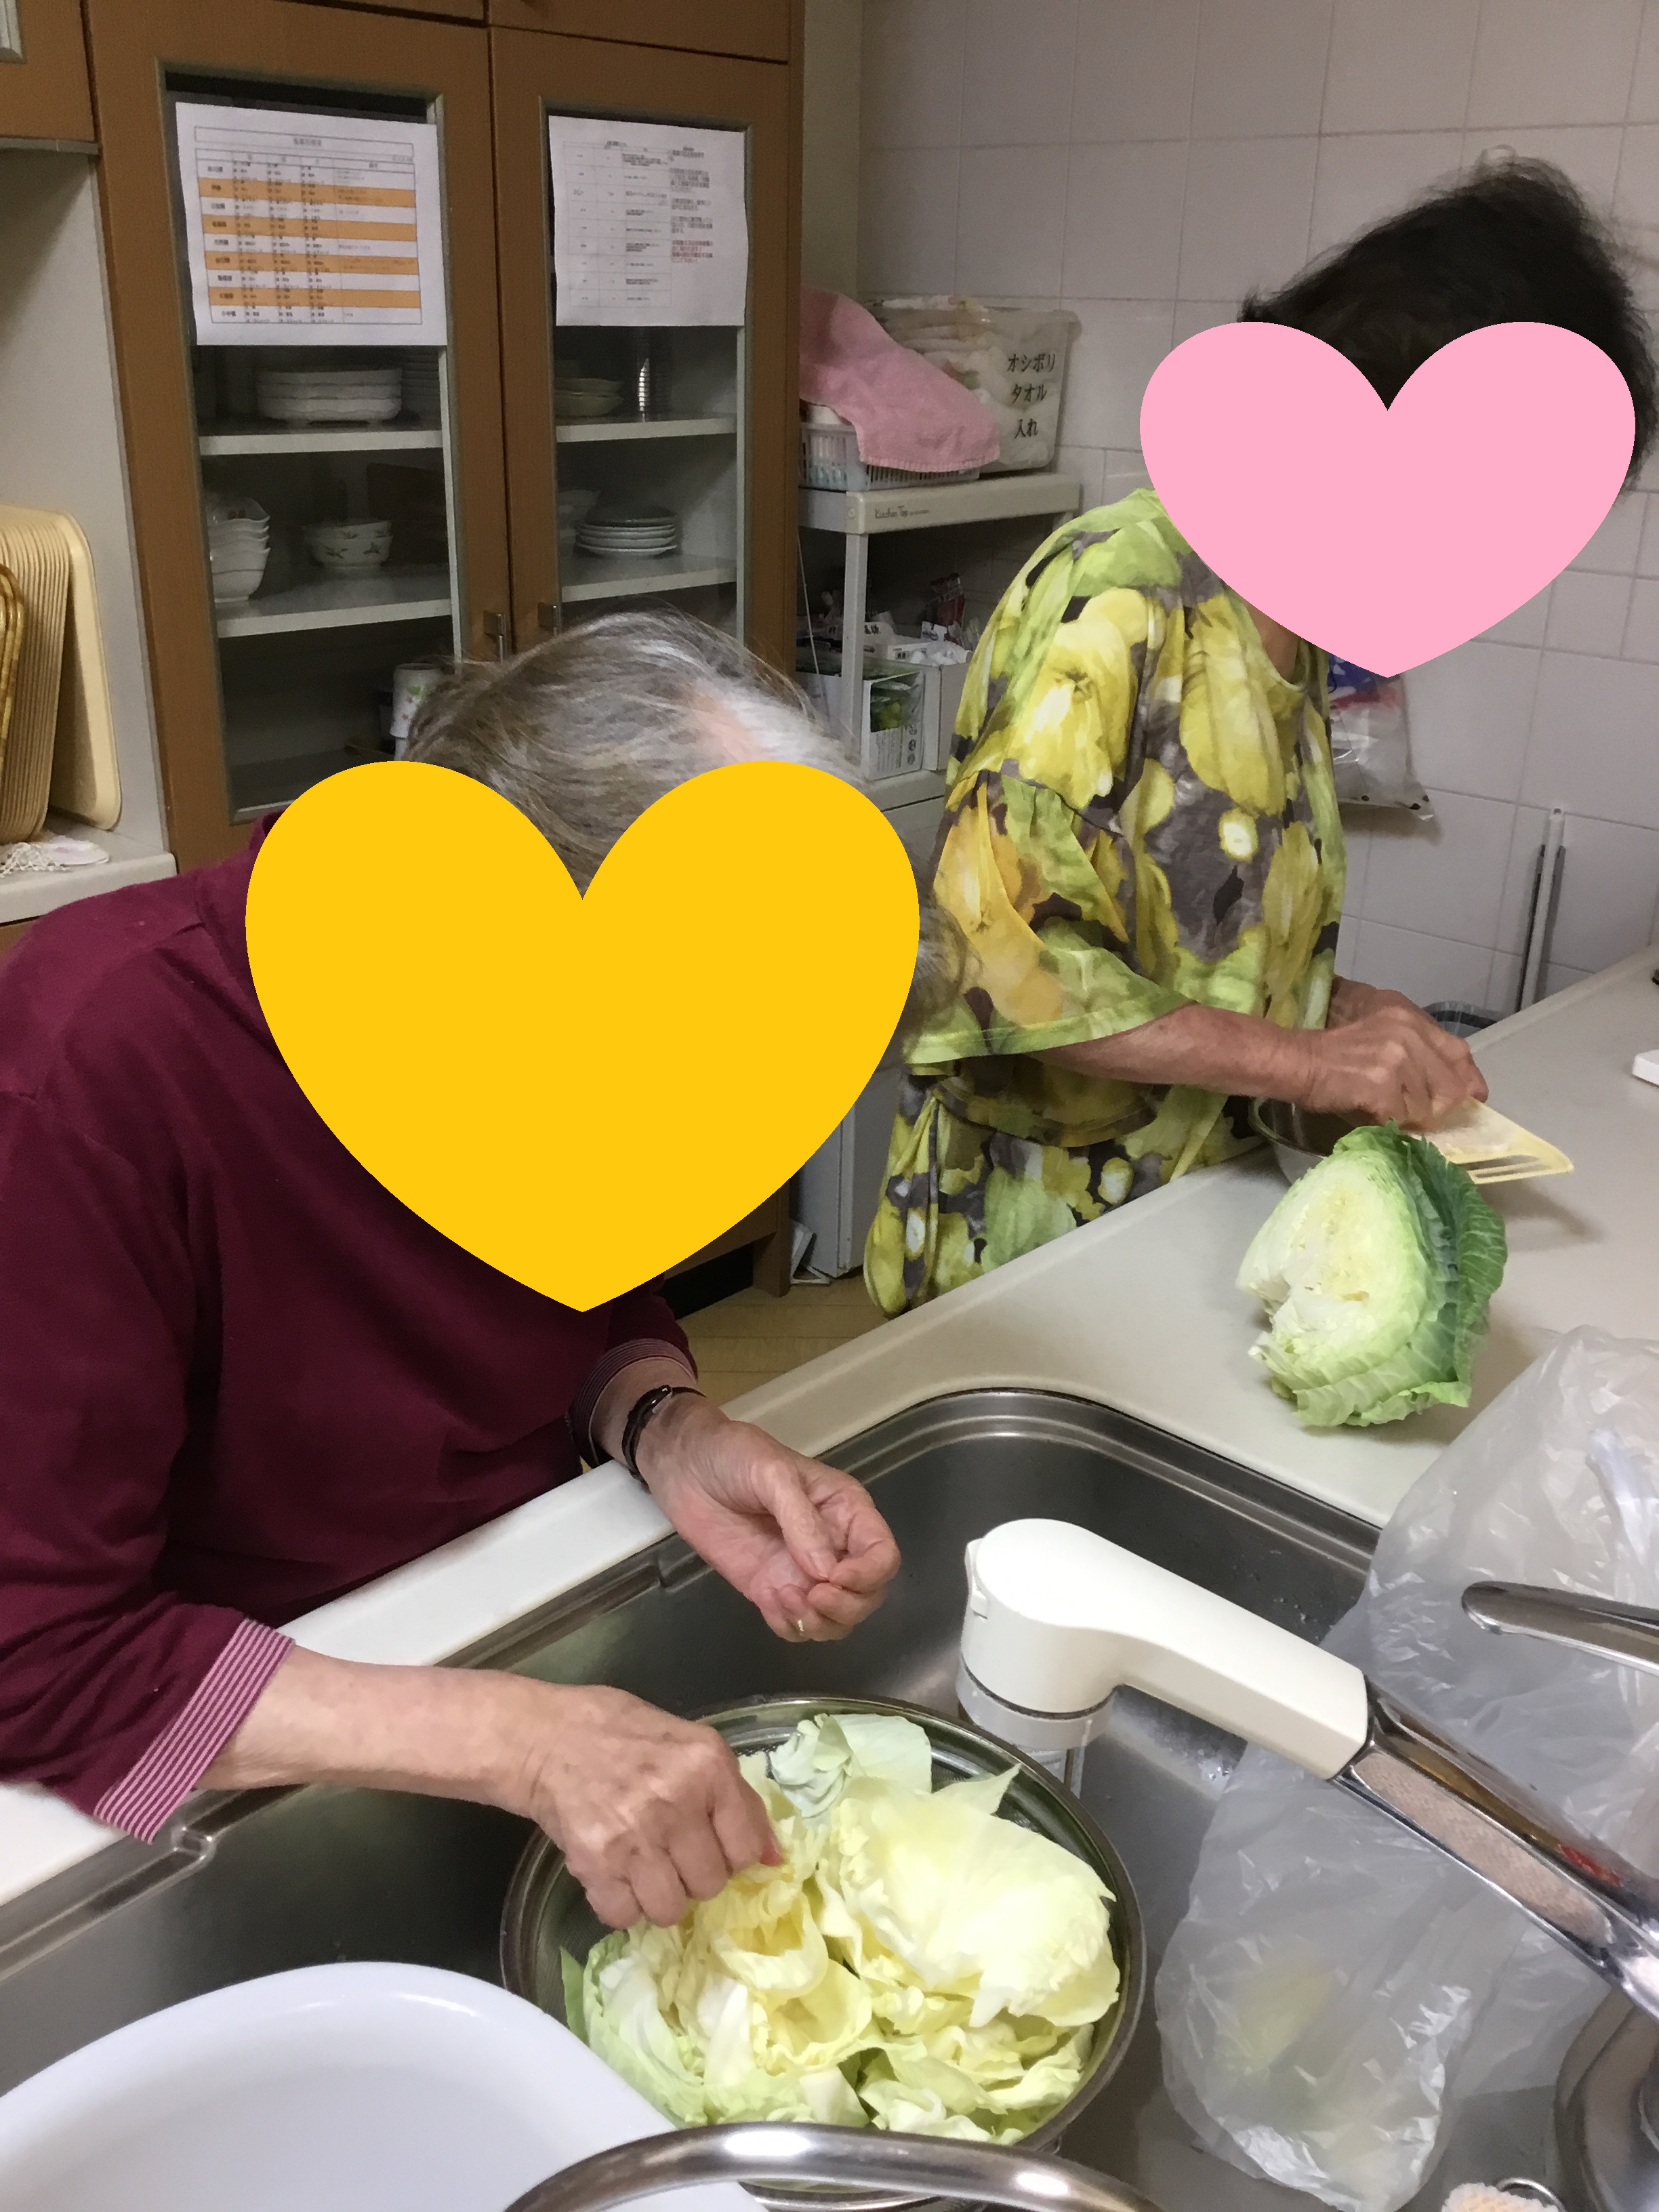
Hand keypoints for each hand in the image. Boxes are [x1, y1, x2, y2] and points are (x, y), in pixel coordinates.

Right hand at [513, 1682, 778, 1929]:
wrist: (547, 1737)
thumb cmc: (625, 1735)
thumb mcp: (693, 1745)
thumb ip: (738, 1798)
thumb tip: (775, 1859)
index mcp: (708, 1765)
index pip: (746, 1848)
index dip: (730, 1854)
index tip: (710, 1844)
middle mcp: (676, 1802)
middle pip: (710, 1884)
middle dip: (693, 1875)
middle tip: (669, 1850)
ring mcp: (635, 1836)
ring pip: (671, 1909)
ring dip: (658, 1896)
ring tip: (641, 1864)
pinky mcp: (595, 1863)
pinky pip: (624, 1917)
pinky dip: (620, 1904)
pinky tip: (613, 1873)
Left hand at [635, 1395, 899, 1642]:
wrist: (685, 1466)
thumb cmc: (733, 1455)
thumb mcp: (772, 1473)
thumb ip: (801, 1521)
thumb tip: (826, 1573)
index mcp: (845, 1510)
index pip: (882, 1553)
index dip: (869, 1574)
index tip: (835, 1578)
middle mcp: (833, 1545)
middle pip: (867, 1594)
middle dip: (847, 1605)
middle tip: (811, 1596)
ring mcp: (802, 1572)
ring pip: (837, 1618)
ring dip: (821, 1623)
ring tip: (785, 1599)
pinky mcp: (772, 1589)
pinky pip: (797, 1625)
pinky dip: (791, 1625)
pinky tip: (770, 1602)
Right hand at [1297, 980, 1487, 1128]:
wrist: (1298, 1062)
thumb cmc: (1334, 1055)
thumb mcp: (1381, 1039)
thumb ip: (1416, 1053)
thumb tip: (1452, 1090)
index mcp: (1409, 1017)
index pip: (1458, 1050)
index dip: (1468, 1079)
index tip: (1472, 1099)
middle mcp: (1408, 1033)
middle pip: (1449, 1086)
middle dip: (1436, 1106)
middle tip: (1414, 1113)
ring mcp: (1397, 1058)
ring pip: (1426, 1106)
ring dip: (1407, 1115)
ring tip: (1380, 1106)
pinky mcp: (1382, 1084)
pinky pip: (1402, 1117)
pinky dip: (1389, 1122)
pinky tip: (1370, 1112)